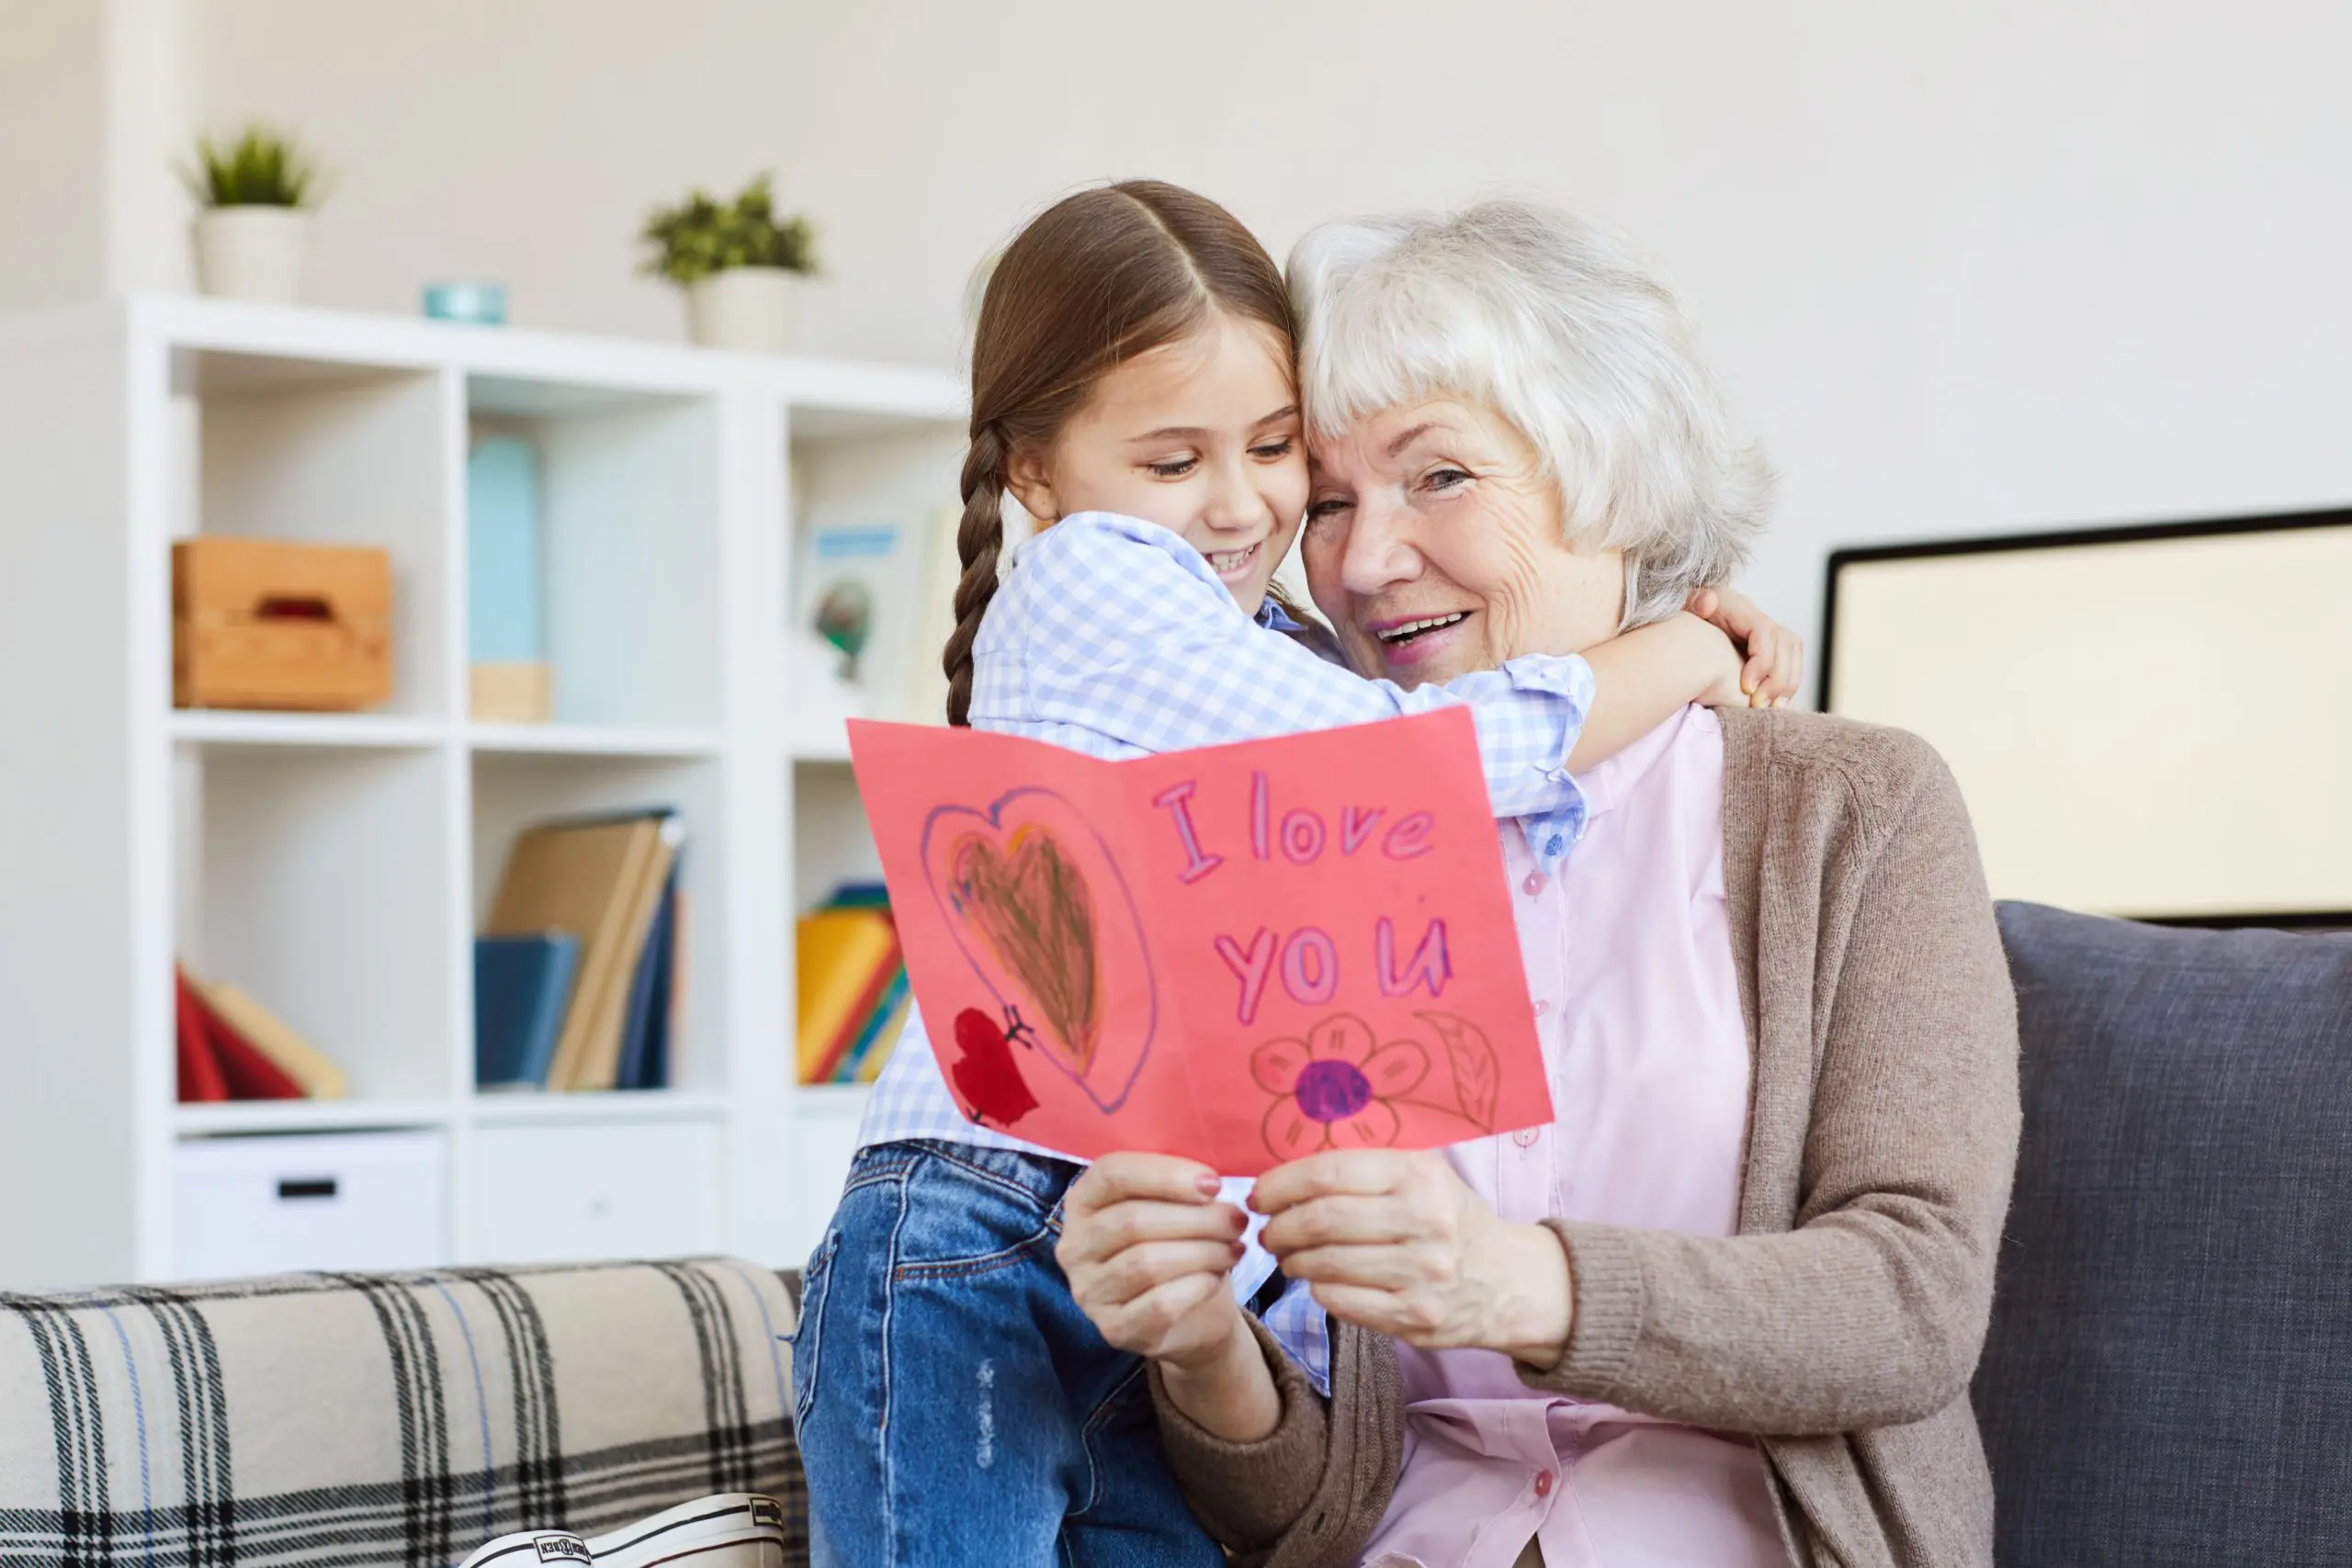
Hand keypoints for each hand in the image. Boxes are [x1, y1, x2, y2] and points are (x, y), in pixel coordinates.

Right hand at [1057, 1152, 1250, 1374]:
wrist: (1191, 1316)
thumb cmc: (1179, 1246)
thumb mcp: (1175, 1206)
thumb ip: (1180, 1186)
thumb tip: (1209, 1182)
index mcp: (1083, 1202)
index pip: (1111, 1174)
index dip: (1165, 1175)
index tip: (1214, 1184)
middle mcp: (1074, 1246)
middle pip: (1131, 1220)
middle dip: (1195, 1218)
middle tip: (1237, 1220)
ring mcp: (1089, 1292)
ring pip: (1145, 1263)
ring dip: (1201, 1252)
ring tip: (1234, 1248)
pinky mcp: (1112, 1329)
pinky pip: (1158, 1304)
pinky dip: (1195, 1287)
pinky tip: (1217, 1278)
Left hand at [1253, 1149, 1573, 1367]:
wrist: (1509, 1280)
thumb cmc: (1450, 1218)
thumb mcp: (1422, 1174)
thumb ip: (1365, 1167)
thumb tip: (1285, 1168)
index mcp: (1419, 1175)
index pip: (1329, 1173)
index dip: (1281, 1184)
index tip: (1259, 1195)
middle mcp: (1424, 1221)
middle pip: (1321, 1222)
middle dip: (1279, 1227)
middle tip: (1266, 1231)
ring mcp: (1421, 1274)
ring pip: (1326, 1266)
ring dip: (1293, 1261)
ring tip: (1287, 1256)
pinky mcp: (1415, 1317)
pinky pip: (1342, 1302)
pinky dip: (1318, 1290)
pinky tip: (1318, 1281)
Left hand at [1687, 586, 1804, 706]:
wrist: (1693, 613)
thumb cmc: (1686, 614)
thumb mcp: (1685, 604)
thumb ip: (1695, 603)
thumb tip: (1707, 603)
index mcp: (1740, 609)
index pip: (1764, 631)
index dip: (1762, 661)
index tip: (1746, 688)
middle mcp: (1760, 619)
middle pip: (1786, 644)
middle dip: (1776, 678)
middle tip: (1757, 704)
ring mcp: (1769, 632)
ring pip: (1794, 654)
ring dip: (1787, 684)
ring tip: (1770, 707)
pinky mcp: (1772, 647)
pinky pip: (1792, 663)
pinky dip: (1788, 684)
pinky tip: (1774, 704)